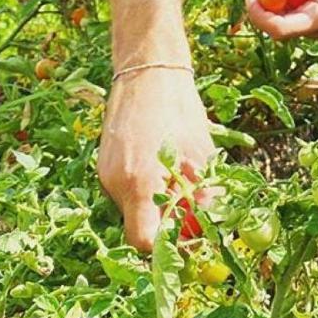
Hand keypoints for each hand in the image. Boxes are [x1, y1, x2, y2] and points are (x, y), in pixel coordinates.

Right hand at [97, 69, 216, 251]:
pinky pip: (128, 190)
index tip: (191, 239)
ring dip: (159, 202)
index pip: (144, 241)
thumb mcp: (201, 153)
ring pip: (135, 208)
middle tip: (195, 202)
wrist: (147, 70)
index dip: (169, 248)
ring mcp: (106, 174)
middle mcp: (114, 184)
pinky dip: (147, 187)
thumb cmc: (178, 108)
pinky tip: (164, 161)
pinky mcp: (105, 165)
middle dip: (169, 221)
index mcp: (138, 182)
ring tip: (180, 171)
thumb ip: (205, 194)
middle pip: (141, 225)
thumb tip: (213, 227)